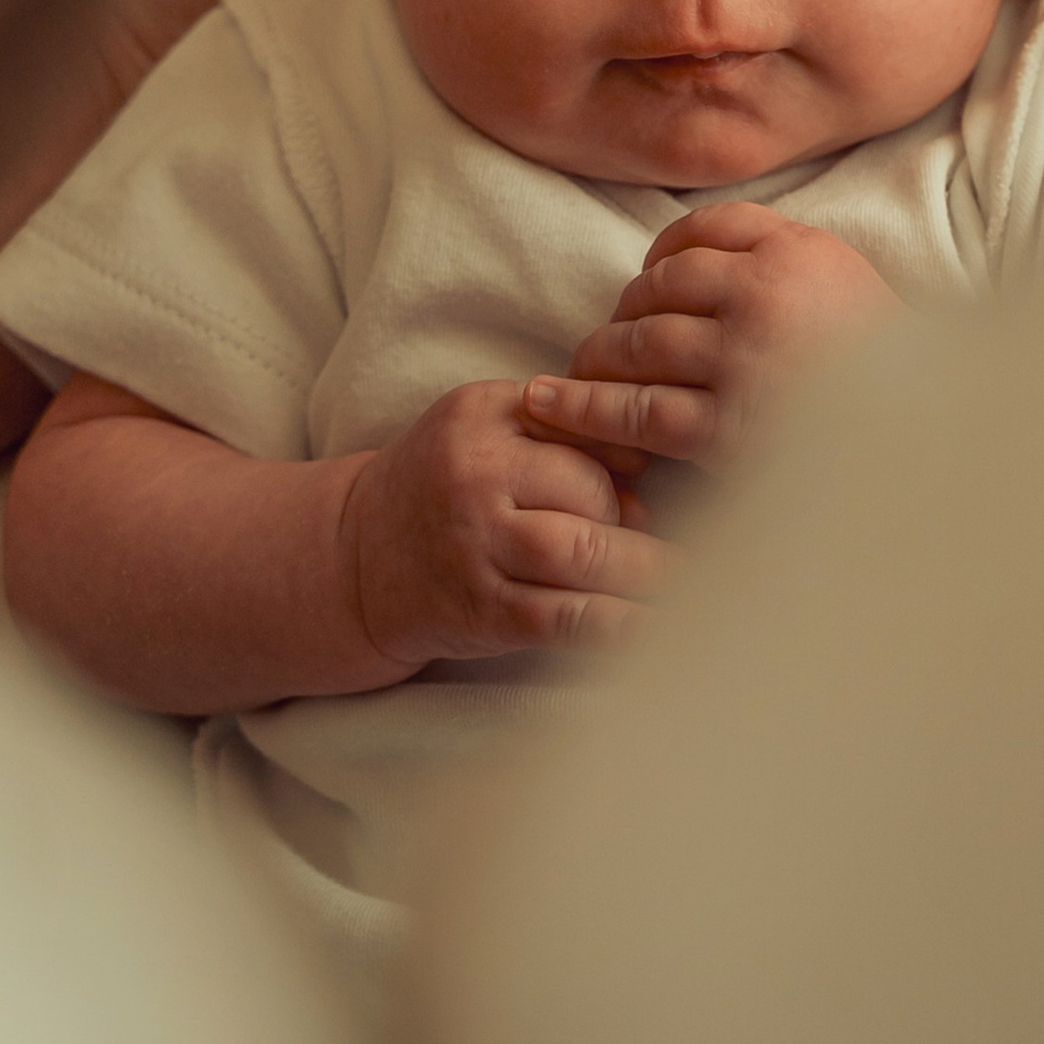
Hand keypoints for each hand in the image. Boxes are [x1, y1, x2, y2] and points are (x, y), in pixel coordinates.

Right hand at [344, 379, 670, 676]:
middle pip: (588, 489)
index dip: (629, 454)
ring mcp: (474, 545)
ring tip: (689, 585)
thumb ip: (557, 434)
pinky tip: (654, 630)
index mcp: (481, 413)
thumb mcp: (484, 430)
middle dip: (635, 518)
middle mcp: (474, 474)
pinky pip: (563, 619)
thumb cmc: (442, 486)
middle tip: (671, 537)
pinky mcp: (480, 611)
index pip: (582, 424)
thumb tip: (647, 480)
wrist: (354, 558)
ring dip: (644, 572)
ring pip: (582, 552)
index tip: (659, 475)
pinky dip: (617, 627)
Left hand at [521, 203, 900, 472]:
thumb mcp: (851, 291)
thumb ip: (788, 261)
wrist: (929, 456)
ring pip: (641, 341)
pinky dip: (587, 409)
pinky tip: (552, 407)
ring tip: (578, 371)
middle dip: (628, 308)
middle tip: (612, 334)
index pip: (707, 228)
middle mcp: (765, 295)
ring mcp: (742, 361)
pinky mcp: (725, 428)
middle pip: (664, 283)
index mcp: (800, 252)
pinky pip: (638, 411)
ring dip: (600, 355)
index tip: (649, 275)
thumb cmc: (893, 378)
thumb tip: (705, 255)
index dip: (665, 252)